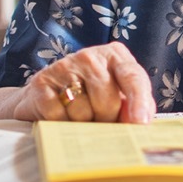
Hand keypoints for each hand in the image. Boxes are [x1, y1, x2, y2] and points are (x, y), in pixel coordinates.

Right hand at [15, 43, 155, 122]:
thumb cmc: (93, 97)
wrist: (48, 94)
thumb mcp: (118, 96)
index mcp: (115, 56)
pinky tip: (61, 117)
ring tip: (79, 118)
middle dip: (106, 120)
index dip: (139, 101)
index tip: (140, 123)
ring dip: (82, 125)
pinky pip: (58, 116)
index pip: (133, 77)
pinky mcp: (42, 82)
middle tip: (100, 121)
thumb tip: (139, 124)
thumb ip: (134, 106)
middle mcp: (89, 56)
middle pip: (107, 101)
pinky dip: (61, 125)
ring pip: (82, 112)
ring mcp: (64, 66)